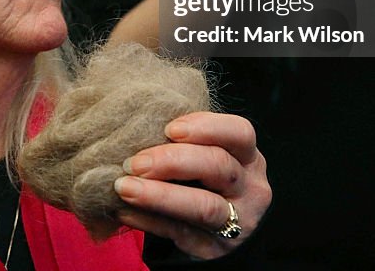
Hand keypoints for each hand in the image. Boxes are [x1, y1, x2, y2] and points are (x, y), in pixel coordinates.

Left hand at [114, 111, 270, 259]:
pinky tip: (124, 211)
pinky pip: (179, 233)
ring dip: (159, 195)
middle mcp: (250, 189)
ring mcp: (237, 222)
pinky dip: (149, 220)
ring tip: (125, 187)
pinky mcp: (214, 249)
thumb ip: (186, 142)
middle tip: (135, 162)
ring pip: (203, 206)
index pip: (240, 133)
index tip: (170, 129)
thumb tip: (139, 126)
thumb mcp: (207, 157)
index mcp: (249, 158)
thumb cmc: (202, 180)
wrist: (210, 230)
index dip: (206, 127)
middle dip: (173, 161)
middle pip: (218, 166)